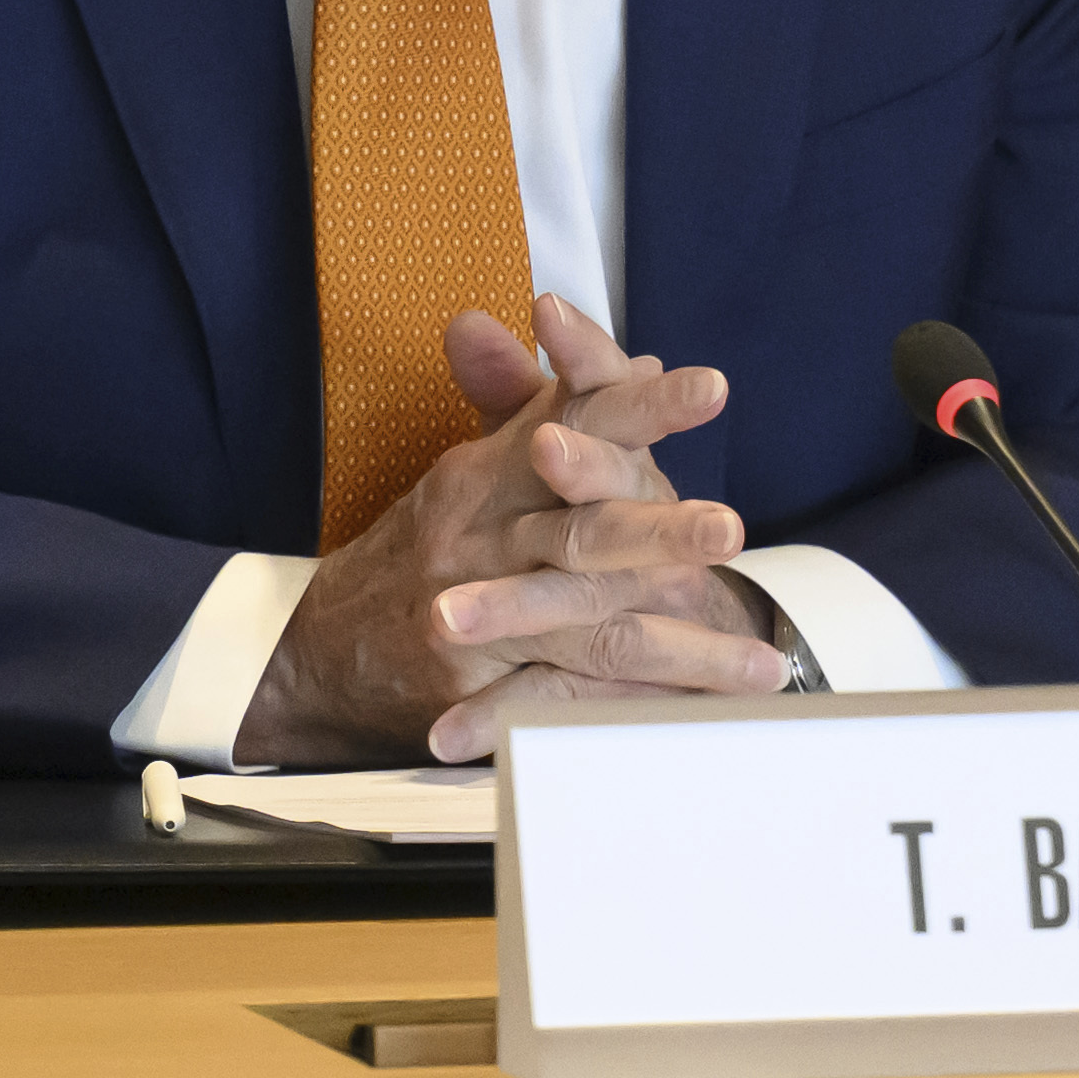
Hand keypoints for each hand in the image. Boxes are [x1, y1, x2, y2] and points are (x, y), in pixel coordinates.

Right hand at [244, 298, 794, 764]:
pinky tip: (700, 718)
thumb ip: (549, 407)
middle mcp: (483, 536)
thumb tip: (631, 359)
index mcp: (491, 472)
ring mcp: (478, 610)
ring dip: (674, 642)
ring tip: (755, 660)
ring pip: (586, 621)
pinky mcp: (476, 680)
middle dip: (658, 529)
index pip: (572, 425)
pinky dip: (632, 709)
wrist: (323, 644)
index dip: (640, 407)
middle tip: (729, 529)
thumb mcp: (478, 467)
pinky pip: (565, 697)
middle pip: (580, 528)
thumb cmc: (424, 547)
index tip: (710, 386)